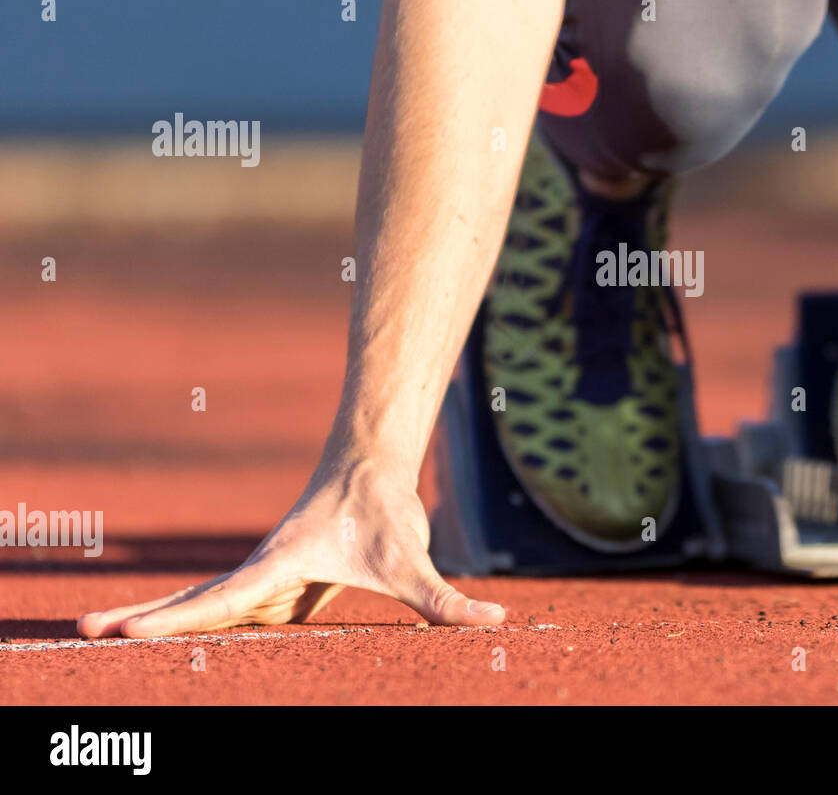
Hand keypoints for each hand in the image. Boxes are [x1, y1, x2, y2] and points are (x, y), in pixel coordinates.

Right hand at [77, 463, 505, 637]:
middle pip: (195, 600)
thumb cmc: (388, 512)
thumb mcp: (416, 564)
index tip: (125, 630)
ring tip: (103, 631)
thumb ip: (448, 602)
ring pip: (206, 601)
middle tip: (83, 630)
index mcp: (280, 566)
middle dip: (141, 615)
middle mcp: (263, 570)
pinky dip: (194, 619)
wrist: (374, 465)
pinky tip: (171, 632)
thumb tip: (494, 623)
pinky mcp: (279, 582)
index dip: (175, 618)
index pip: (221, 600)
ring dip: (159, 617)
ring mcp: (267, 576)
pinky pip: (231, 607)